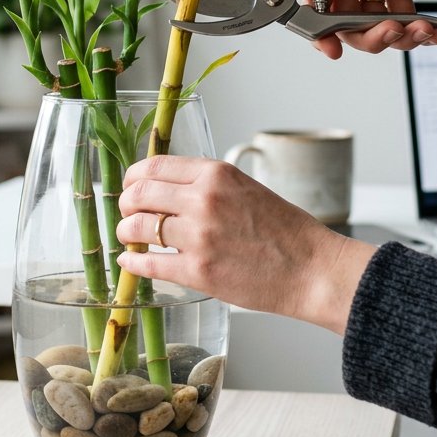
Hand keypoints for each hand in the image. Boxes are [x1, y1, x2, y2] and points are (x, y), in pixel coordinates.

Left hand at [115, 156, 375, 334]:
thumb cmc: (284, 231)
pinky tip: (129, 261)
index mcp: (216, 173)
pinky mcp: (198, 271)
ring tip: (129, 236)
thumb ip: (207, 185)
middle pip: (139, 193)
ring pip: (138, 227)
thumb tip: (166, 190)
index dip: (134, 177)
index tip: (130, 186)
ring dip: (126, 231)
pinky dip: (132, 262)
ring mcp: (198, 235)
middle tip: (126, 212)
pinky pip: (148, 263)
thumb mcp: (245, 188)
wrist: (311, 268)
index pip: (154, 166)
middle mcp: (203, 199)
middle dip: (125, 204)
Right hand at [312, 0, 436, 59]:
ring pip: (370, 25)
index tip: (331, 43)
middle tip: (391, 32)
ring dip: (394, 36)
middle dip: (364, 34)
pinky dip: (415, 30)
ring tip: (421, 30)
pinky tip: (432, 31)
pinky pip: (400, 19)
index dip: (317, 22)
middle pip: (341, 19)